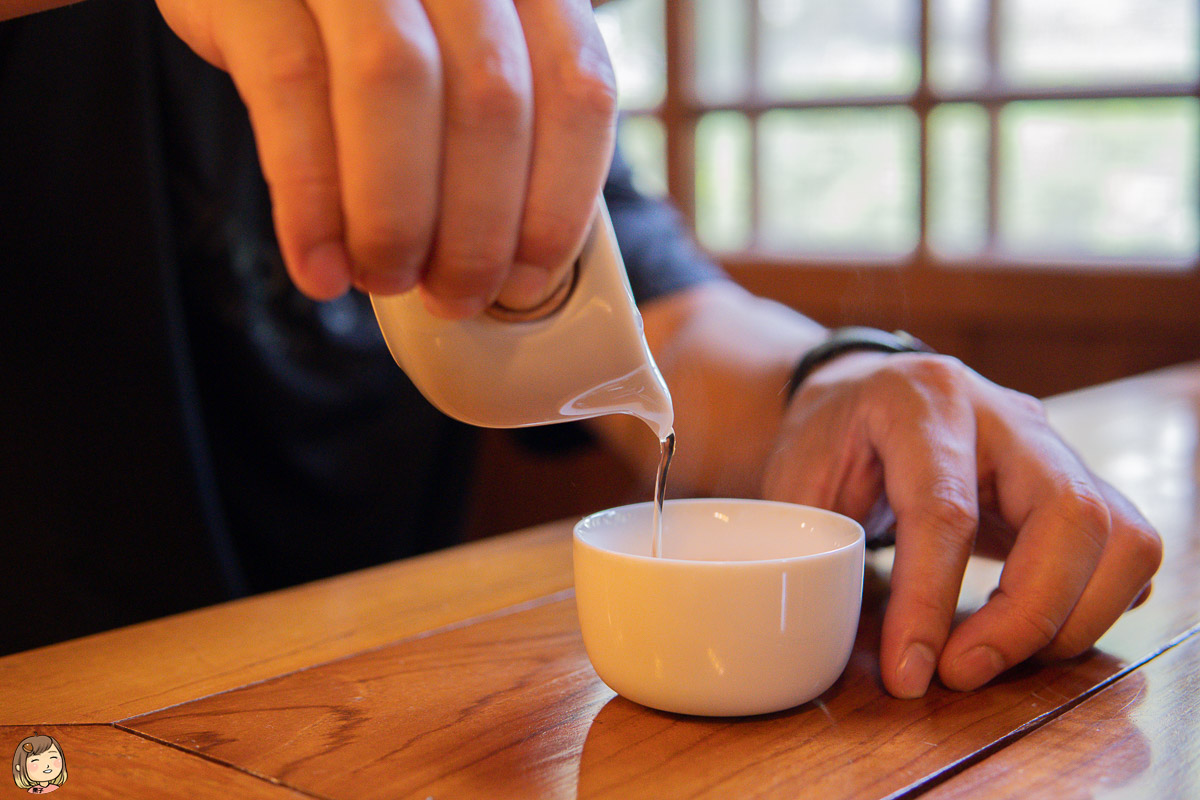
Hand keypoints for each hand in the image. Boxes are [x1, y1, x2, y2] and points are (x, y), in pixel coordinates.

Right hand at [156, 0, 615, 316]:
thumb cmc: (369, 34)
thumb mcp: (458, 58)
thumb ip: (497, 134)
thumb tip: (517, 269)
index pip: (575, 87)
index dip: (558, 200)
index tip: (528, 278)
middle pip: (490, 97)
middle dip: (476, 228)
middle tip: (450, 295)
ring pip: (395, 82)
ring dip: (396, 215)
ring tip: (386, 278)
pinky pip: (290, 88)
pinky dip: (310, 199)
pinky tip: (320, 267)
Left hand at [762, 351, 1162, 697]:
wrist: (864, 393)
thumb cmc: (829, 438)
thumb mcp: (795, 478)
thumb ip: (819, 548)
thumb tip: (847, 639)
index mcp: (923, 402)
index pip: (945, 509)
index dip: (930, 602)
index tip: (910, 673)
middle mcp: (1005, 416)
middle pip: (1069, 515)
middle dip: (1027, 617)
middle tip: (962, 672)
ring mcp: (1053, 447)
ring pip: (1119, 535)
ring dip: (1071, 620)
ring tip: (993, 655)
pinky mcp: (1078, 481)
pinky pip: (1127, 549)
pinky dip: (1095, 605)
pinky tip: (1033, 629)